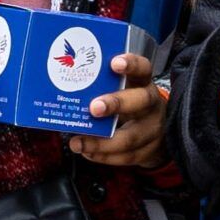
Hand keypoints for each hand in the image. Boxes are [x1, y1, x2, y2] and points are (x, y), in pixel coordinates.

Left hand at [75, 53, 166, 167]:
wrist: (156, 131)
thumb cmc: (129, 104)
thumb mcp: (123, 90)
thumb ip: (103, 86)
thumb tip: (63, 84)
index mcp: (143, 83)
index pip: (143, 68)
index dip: (131, 64)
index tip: (114, 63)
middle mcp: (152, 104)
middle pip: (141, 101)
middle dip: (116, 104)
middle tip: (94, 108)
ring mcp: (153, 129)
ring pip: (131, 137)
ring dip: (102, 143)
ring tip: (78, 143)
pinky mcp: (149, 151)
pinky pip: (126, 156)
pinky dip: (104, 157)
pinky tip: (88, 152)